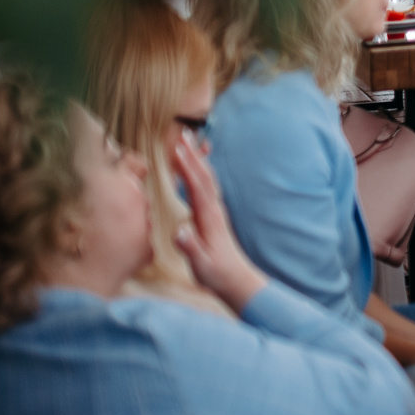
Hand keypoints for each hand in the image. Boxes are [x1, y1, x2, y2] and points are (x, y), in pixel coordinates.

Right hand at [171, 131, 266, 313]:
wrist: (236, 280)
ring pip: (207, 179)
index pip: (196, 187)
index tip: (177, 149)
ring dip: (198, 160)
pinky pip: (207, 187)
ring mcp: (216, 211)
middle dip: (193, 155)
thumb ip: (190, 247)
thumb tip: (180, 231)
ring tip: (189, 143)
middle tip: (183, 134)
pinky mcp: (214, 215)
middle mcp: (214, 210)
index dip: (187, 168)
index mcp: (208, 217)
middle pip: (203, 176)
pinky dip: (201, 173)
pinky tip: (197, 168)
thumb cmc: (216, 273)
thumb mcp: (200, 264)